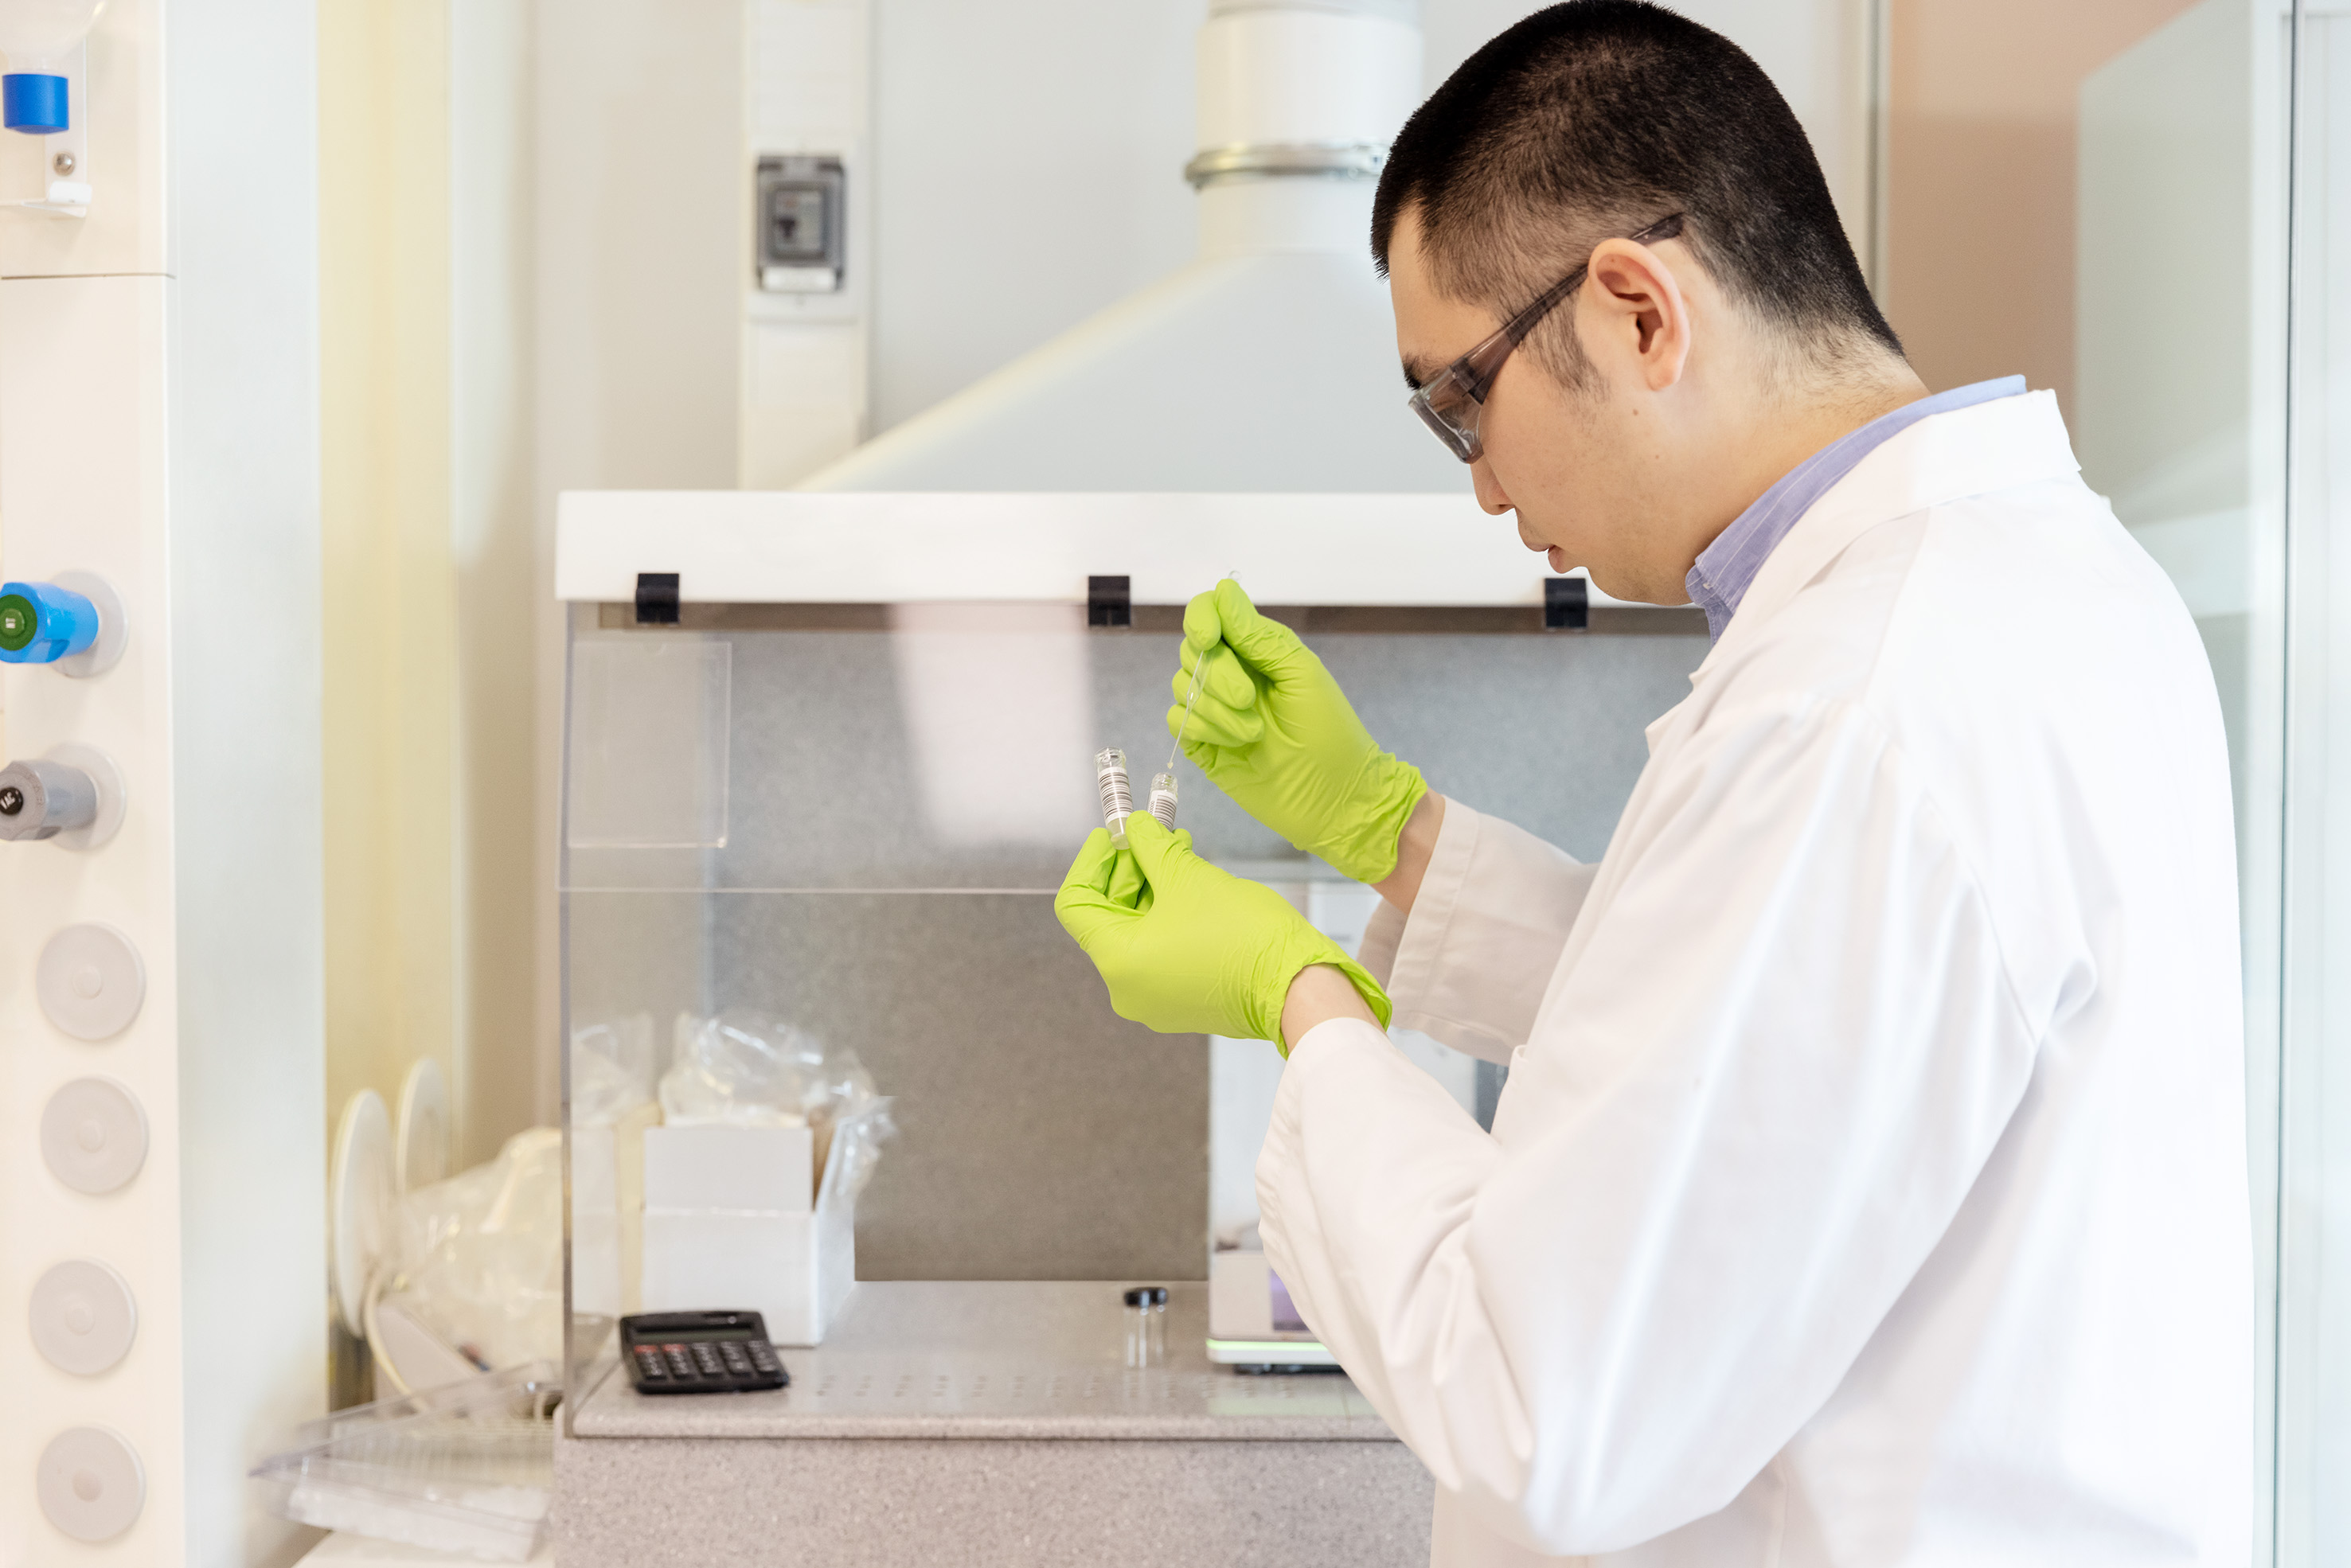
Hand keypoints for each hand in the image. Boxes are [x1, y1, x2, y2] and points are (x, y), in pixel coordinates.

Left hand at [1055, 814, 1391, 1044]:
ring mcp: (1154, 999)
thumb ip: (1151, 847)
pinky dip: (1168, 915)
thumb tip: (1134, 828)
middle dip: (1131, 870)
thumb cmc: (1243, 936)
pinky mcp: (1181, 1001)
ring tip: (1180, 850)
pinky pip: (1160, 950)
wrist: (1298, 989)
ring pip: (1138, 931)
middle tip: (1154, 834)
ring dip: (1153, 888)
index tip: (1112, 834)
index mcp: (1118, 961)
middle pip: (1109, 916)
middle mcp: (1127, 989)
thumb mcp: (1189, 877)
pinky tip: (1191, 884)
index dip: (1092, 862)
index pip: (1076, 903)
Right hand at [1169, 579, 1426, 883]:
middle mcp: (1230, 673)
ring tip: (1254, 731)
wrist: (1334, 799)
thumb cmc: (1330, 733)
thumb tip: (1222, 590)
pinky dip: (1202, 728)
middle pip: (1191, 650)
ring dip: (1216, 708)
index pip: (1208, 613)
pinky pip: (1178, 720)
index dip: (1201, 619)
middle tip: (1250, 700)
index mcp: (1256, 649)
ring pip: (1181, 686)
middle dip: (1217, 674)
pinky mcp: (1203, 744)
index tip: (1210, 639)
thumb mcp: (1300, 674)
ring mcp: (1214, 709)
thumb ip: (1258, 635)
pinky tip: (1235, 743)